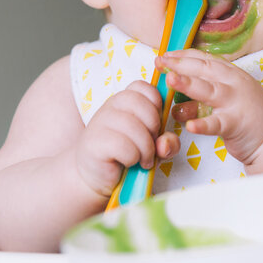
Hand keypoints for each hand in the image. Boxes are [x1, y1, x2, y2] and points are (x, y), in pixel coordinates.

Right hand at [74, 80, 179, 196]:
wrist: (97, 176)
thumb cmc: (128, 155)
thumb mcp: (155, 145)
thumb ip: (168, 142)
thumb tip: (165, 144)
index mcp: (124, 100)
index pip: (143, 87)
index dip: (156, 104)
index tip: (155, 124)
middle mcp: (110, 106)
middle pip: (141, 104)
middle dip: (154, 126)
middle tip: (152, 144)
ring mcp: (100, 122)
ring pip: (133, 126)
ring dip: (146, 147)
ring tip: (144, 159)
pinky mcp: (94, 143)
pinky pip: (122, 145)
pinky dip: (133, 157)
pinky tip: (130, 163)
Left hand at [156, 49, 262, 164]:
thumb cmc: (246, 114)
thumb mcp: (225, 96)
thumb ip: (202, 91)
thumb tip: (175, 84)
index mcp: (231, 73)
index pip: (204, 59)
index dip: (183, 55)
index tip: (165, 55)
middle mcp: (233, 83)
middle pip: (204, 69)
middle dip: (180, 64)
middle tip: (159, 62)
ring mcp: (235, 102)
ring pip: (209, 91)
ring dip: (188, 84)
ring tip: (170, 80)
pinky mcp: (236, 124)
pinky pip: (217, 124)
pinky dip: (203, 125)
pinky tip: (190, 126)